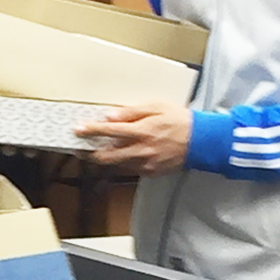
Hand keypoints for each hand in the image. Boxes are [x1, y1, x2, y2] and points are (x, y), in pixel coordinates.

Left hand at [74, 102, 191, 174]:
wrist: (200, 141)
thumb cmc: (178, 120)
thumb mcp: (156, 107)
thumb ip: (131, 112)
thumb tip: (110, 116)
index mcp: (141, 131)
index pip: (109, 131)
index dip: (91, 130)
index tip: (78, 129)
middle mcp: (140, 150)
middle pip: (107, 156)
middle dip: (90, 153)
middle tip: (80, 149)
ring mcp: (145, 164)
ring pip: (117, 165)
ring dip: (106, 159)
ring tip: (98, 151)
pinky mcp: (151, 172)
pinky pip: (130, 169)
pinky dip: (123, 163)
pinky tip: (123, 155)